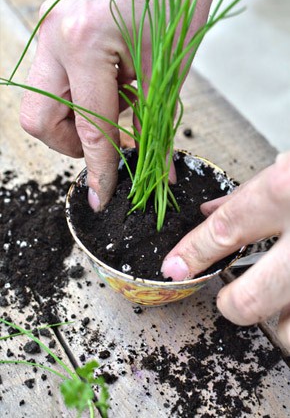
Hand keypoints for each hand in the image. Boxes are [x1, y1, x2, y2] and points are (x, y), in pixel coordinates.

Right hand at [20, 0, 215, 209]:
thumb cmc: (178, 2)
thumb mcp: (167, 74)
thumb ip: (154, 128)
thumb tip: (154, 173)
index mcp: (84, 43)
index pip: (88, 128)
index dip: (98, 169)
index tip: (102, 195)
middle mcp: (55, 35)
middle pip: (41, 120)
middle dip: (72, 144)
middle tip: (106, 147)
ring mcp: (51, 28)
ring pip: (43, 101)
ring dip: (77, 120)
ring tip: (117, 111)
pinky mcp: (56, 27)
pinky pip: (55, 79)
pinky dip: (80, 97)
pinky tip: (111, 89)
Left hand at [161, 152, 289, 350]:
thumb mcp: (287, 168)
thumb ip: (247, 193)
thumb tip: (208, 213)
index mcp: (289, 190)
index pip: (225, 230)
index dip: (192, 253)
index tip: (177, 267)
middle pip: (252, 300)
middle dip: (232, 305)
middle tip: (233, 296)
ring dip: (281, 319)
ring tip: (284, 295)